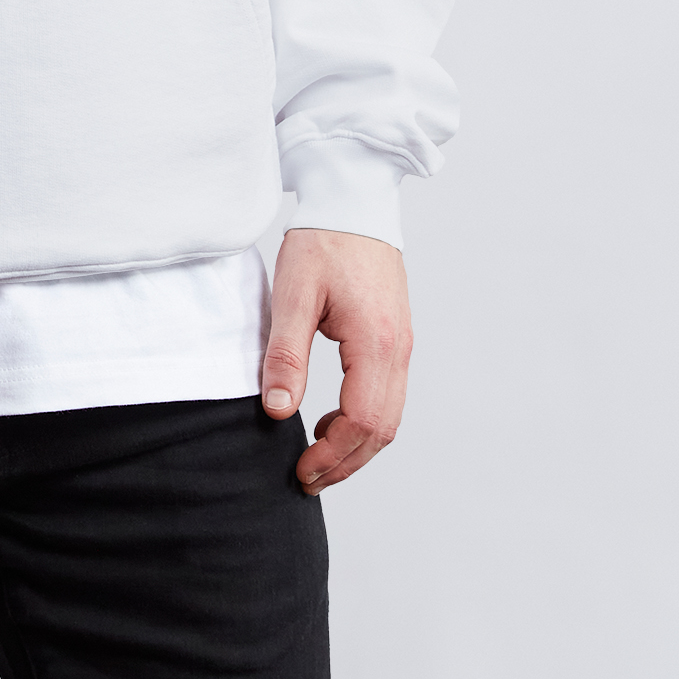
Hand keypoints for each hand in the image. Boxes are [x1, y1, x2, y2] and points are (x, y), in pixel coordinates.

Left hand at [262, 227, 411, 495]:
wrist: (354, 199)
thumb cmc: (322, 240)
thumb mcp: (292, 294)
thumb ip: (285, 354)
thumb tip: (277, 411)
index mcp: (375, 341)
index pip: (363, 420)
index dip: (332, 455)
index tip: (300, 470)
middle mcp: (398, 348)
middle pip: (383, 429)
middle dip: (346, 462)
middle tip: (306, 479)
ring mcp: (401, 343)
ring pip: (390, 416)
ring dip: (356, 445)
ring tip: (315, 457)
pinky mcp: (395, 337)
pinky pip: (388, 395)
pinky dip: (363, 420)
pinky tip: (331, 419)